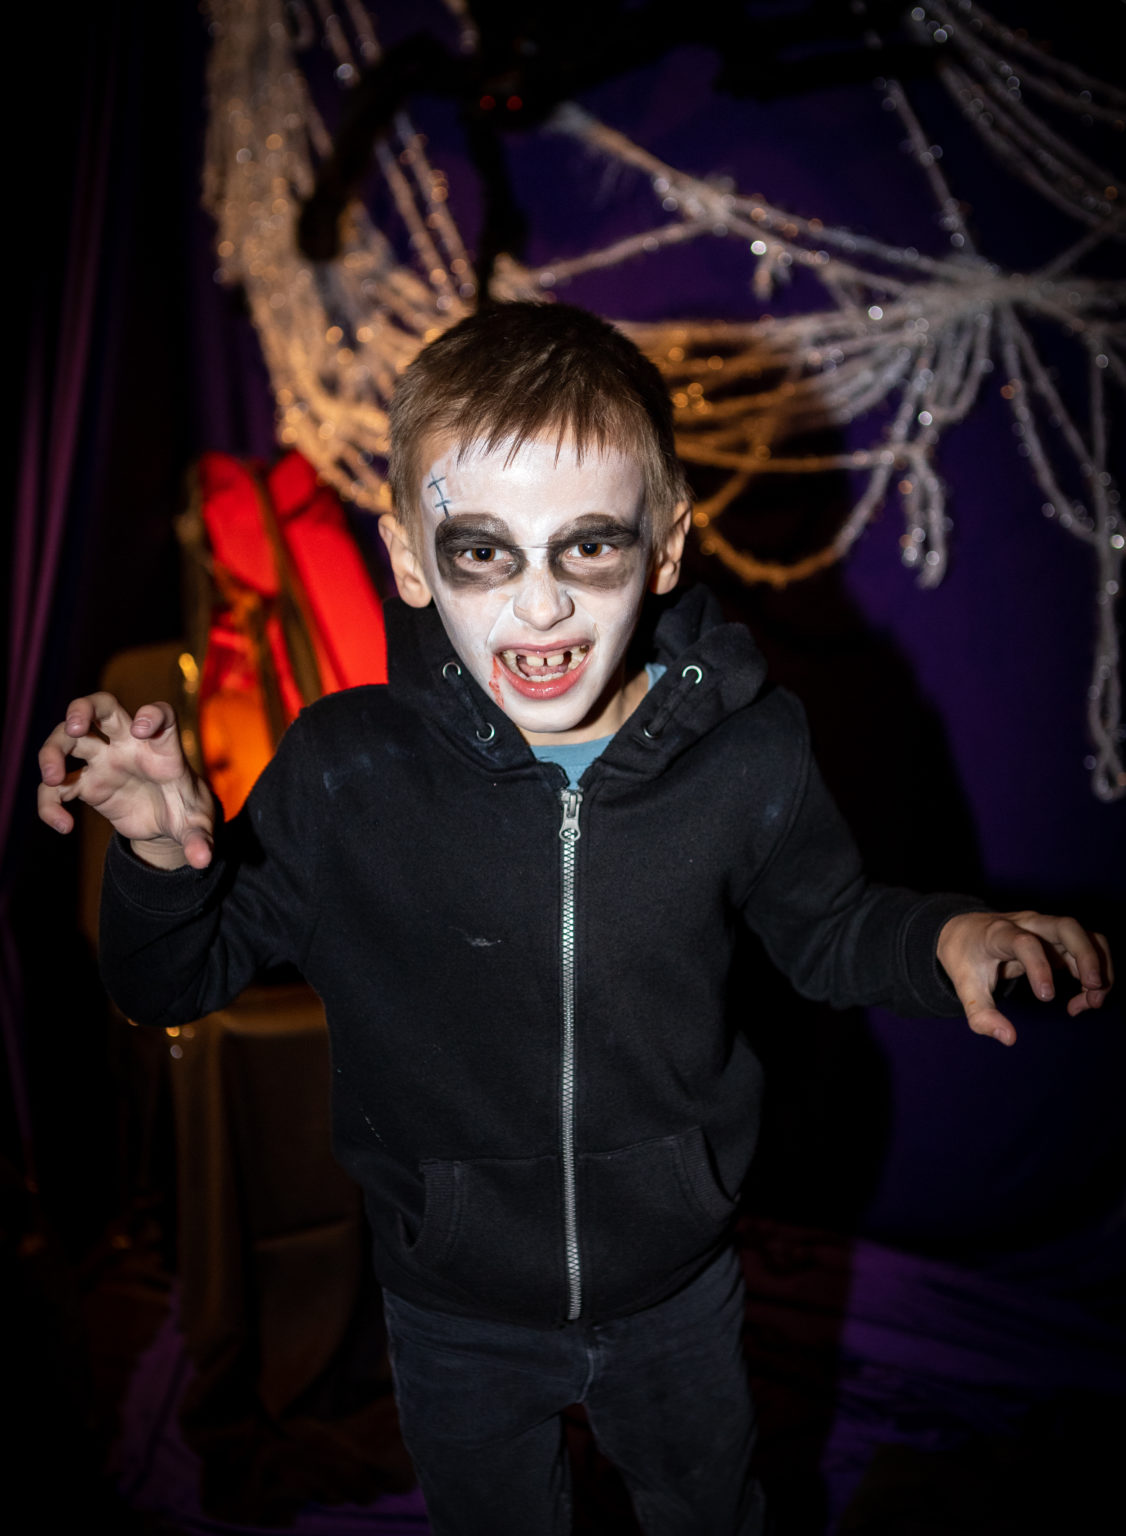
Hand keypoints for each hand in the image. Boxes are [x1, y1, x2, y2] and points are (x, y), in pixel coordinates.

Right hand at [38, 692, 214, 870]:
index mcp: (162, 747)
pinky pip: (57, 787)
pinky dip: (50, 804)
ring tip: (53, 778)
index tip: (141, 728)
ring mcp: (103, 761)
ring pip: (67, 738)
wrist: (167, 823)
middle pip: (101, 707)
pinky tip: (63, 826)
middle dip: (82, 709)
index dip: (151, 714)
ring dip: (52, 751)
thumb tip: (201, 860)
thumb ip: (200, 840)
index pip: (161, 715)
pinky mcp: (86, 784)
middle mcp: (128, 745)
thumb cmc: (185, 811)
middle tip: (73, 727)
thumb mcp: (197, 826)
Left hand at [937, 910, 1112, 1045]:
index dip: (1039, 967)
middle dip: (1087, 956)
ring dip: (1100, 967)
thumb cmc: (966, 958)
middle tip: (1093, 989)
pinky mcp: (1060, 939)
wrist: (966, 931)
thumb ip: (982, 1014)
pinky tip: (1083, 1000)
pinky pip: (1090, 948)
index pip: (1025, 942)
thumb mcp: (965, 986)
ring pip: (1087, 935)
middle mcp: (1028, 924)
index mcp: (999, 933)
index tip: (1046, 998)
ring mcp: (1047, 928)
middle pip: (1067, 926)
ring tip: (1092, 1002)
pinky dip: (1097, 972)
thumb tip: (1008, 1038)